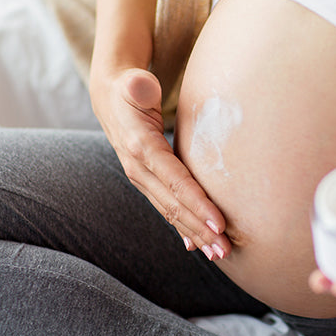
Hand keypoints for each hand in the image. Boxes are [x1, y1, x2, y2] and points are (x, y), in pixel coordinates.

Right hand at [91, 68, 229, 259]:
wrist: (109, 99)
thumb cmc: (130, 87)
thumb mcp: (133, 82)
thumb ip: (138, 85)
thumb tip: (141, 86)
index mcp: (141, 147)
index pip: (175, 180)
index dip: (198, 202)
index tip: (220, 222)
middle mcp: (139, 170)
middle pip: (175, 205)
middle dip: (202, 229)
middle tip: (226, 249)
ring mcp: (142, 180)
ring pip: (172, 213)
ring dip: (196, 235)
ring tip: (219, 254)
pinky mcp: (148, 184)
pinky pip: (167, 210)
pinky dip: (184, 229)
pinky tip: (199, 247)